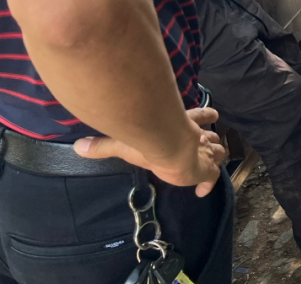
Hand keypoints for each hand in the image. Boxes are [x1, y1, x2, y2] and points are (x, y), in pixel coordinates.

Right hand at [74, 108, 225, 197]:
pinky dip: (210, 183)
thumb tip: (78, 147)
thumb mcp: (124, 142)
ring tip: (211, 160)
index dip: (206, 116)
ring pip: (217, 150)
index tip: (213, 115)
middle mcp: (196, 138)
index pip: (199, 116)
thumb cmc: (150, 142)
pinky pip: (213, 176)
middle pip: (210, 136)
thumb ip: (104, 145)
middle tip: (209, 143)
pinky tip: (203, 191)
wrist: (172, 149)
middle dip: (211, 139)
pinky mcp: (207, 168)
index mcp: (182, 127)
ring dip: (215, 154)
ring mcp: (204, 153)